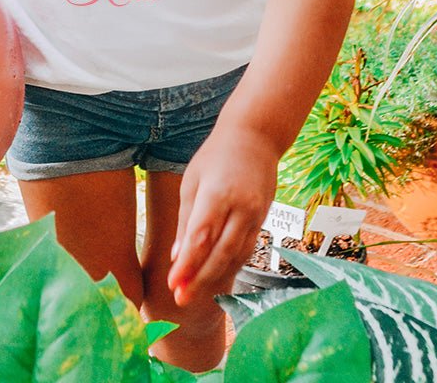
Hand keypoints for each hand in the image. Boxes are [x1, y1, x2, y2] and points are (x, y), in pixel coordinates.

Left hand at [167, 124, 279, 305]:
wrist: (256, 137)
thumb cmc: (216, 156)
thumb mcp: (192, 180)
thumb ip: (186, 220)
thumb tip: (177, 256)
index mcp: (218, 193)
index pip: (201, 236)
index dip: (187, 264)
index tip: (172, 284)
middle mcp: (241, 207)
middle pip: (220, 253)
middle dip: (200, 280)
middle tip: (180, 300)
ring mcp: (256, 215)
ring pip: (236, 256)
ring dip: (215, 278)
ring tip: (194, 295)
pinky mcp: (264, 220)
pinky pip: (247, 250)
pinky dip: (230, 266)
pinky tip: (216, 277)